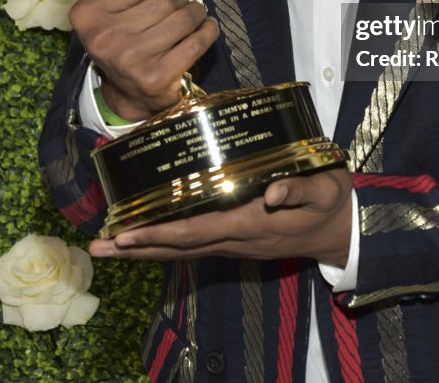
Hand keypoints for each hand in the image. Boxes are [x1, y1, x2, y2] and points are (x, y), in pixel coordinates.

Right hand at [69, 0, 218, 120]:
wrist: (129, 94)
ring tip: (195, 16)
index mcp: (87, 14)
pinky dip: (207, 31)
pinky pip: (195, 42)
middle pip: (163, 0)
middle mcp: (103, 38)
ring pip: (182, 18)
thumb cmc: (126, 39)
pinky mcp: (155, 78)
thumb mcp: (122, 5)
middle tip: (181, 7)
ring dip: (196, 13)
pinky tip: (207, 29)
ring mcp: (129, 60)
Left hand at [89, 168, 352, 267]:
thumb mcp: (324, 189)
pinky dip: (163, 245)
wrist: (342, 231)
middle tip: (96, 247)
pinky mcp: (235, 240)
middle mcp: (235, 238)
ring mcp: (233, 243)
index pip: (196, 231)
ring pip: (180, 250)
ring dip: (142, 250)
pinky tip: (144, 242)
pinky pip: (192, 246)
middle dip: (136, 247)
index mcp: (251, 224)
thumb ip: (299, 187)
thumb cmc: (331, 202)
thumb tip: (272, 191)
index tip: (127, 233)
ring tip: (106, 248)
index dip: (160, 234)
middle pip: (177, 247)